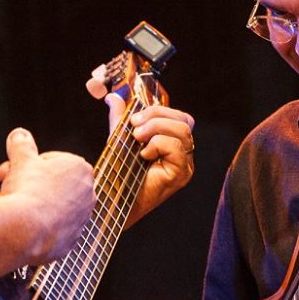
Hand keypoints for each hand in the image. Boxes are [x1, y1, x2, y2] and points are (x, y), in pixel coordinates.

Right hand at [0, 128, 93, 262]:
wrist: (25, 231)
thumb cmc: (27, 192)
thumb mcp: (21, 159)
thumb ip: (22, 145)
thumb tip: (19, 135)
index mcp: (80, 169)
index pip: (51, 161)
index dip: (28, 165)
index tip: (14, 171)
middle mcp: (87, 194)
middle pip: (52, 184)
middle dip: (31, 184)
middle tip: (10, 186)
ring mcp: (81, 220)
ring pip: (53, 207)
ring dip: (35, 204)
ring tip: (16, 207)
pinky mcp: (71, 241)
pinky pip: (53, 229)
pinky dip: (39, 226)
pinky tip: (25, 226)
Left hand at [87, 67, 197, 221]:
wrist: (113, 202)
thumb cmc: (119, 176)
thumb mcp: (120, 141)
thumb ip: (119, 120)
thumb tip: (113, 97)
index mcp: (173, 144)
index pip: (180, 117)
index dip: (160, 110)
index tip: (134, 117)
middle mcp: (183, 154)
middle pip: (184, 120)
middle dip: (157, 116)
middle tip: (134, 125)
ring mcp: (185, 165)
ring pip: (182, 130)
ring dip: (155, 128)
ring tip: (137, 139)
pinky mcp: (181, 174)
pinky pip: (177, 147)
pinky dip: (158, 144)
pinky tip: (144, 155)